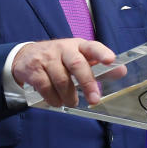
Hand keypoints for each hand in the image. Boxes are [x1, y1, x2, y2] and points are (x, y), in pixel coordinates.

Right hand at [12, 38, 126, 107]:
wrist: (24, 56)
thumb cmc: (58, 59)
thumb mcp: (78, 58)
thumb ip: (99, 67)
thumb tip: (122, 71)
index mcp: (77, 45)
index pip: (91, 46)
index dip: (101, 53)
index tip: (110, 60)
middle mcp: (62, 48)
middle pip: (76, 64)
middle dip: (87, 83)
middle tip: (94, 100)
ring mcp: (46, 58)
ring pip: (61, 79)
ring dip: (68, 96)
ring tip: (72, 102)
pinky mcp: (33, 69)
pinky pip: (45, 87)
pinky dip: (53, 99)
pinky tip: (57, 102)